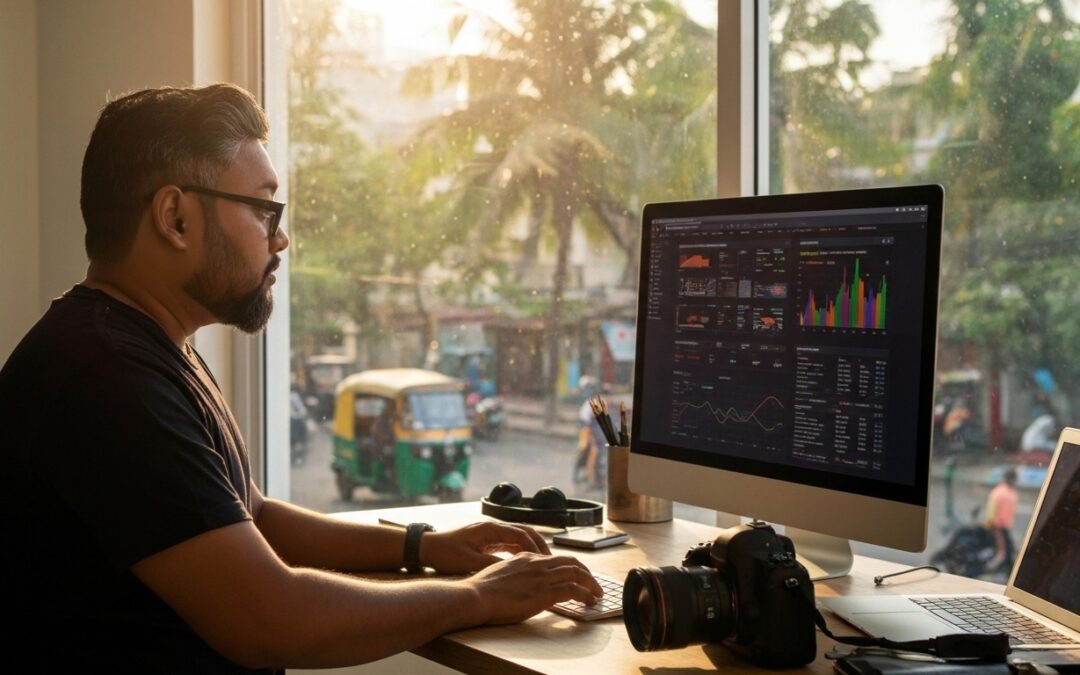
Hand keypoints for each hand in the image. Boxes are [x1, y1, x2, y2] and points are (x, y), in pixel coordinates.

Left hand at [422, 521, 550, 573]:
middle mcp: (492, 527)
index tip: (545, 560)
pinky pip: (509, 543)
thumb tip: (514, 570)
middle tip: (550, 560)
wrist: (426, 548)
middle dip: (538, 545)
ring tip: (542, 563)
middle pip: (523, 532)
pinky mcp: (486, 540)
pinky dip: (520, 551)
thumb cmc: (444, 553)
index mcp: (490, 529)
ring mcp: (490, 533)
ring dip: (530, 548)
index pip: (520, 534)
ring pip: (517, 537)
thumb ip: (492, 565)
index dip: (535, 547)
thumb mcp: (469, 562)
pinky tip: (525, 564)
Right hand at [464, 552, 603, 624]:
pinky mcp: (545, 592)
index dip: (568, 567)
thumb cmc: (482, 589)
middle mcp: (537, 563)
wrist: (477, 595)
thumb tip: (522, 584)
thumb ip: (516, 574)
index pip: (555, 558)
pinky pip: (573, 589)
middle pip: (571, 562)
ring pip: (577, 573)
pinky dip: (585, 594)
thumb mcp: (501, 573)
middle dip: (585, 572)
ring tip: (597, 594)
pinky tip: (589, 601)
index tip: (574, 576)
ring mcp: (542, 576)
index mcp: (526, 558)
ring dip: (591, 584)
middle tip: (592, 583)